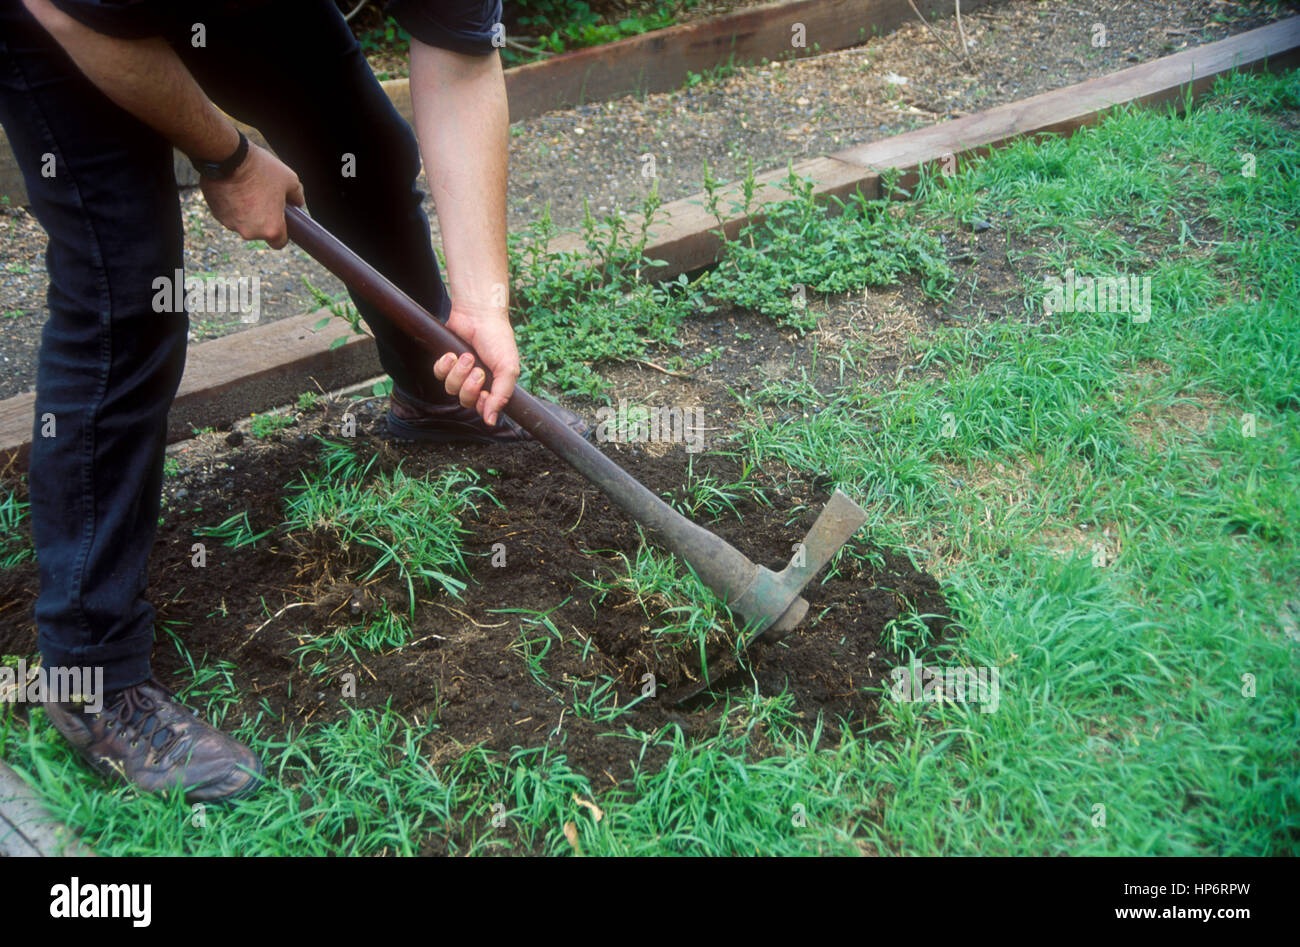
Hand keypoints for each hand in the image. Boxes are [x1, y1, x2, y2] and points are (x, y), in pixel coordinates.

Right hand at [200, 143, 303, 248]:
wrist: (228, 159)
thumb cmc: (261, 170)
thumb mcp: (290, 180)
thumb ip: (297, 196)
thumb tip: (298, 203)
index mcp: (271, 229)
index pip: (279, 243)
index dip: (282, 233)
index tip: (281, 221)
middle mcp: (250, 232)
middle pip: (260, 233)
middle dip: (263, 219)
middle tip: (264, 199)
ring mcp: (232, 225)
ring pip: (243, 224)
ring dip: (246, 213)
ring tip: (248, 191)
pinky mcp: (217, 216)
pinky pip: (229, 215)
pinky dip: (232, 207)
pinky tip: (234, 190)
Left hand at [433, 305, 518, 425]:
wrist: (478, 314)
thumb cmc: (497, 339)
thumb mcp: (508, 369)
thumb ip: (501, 396)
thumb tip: (491, 421)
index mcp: (493, 385)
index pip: (482, 408)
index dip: (480, 404)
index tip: (484, 393)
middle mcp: (476, 381)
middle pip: (464, 400)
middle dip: (469, 386)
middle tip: (477, 370)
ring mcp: (460, 372)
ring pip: (450, 388)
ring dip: (458, 372)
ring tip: (466, 356)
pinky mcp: (446, 362)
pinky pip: (438, 374)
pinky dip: (444, 365)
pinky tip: (452, 354)